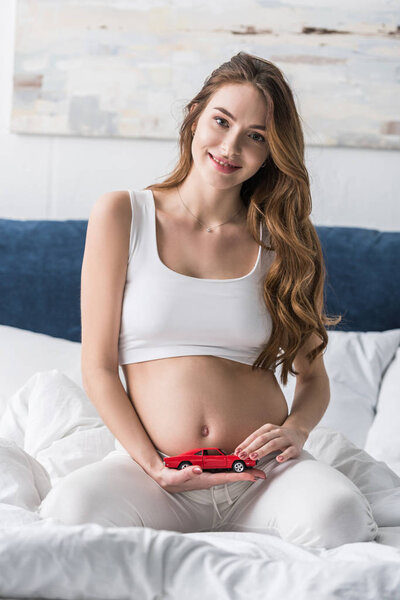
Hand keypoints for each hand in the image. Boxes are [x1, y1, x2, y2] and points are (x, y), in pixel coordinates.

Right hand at [152, 463, 266, 493]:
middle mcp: (211, 477)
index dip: (241, 476)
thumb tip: (199, 469)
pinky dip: (234, 467)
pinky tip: (240, 464)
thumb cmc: (172, 478)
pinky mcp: (207, 470)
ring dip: (243, 470)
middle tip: (263, 473)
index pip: (227, 477)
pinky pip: (224, 469)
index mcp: (207, 479)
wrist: (165, 478)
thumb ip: (187, 473)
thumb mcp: (177, 476)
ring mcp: (210, 474)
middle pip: (232, 475)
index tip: (253, 476)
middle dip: (247, 474)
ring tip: (257, 469)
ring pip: (230, 472)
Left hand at [234, 423, 308, 463]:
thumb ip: (256, 442)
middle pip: (262, 439)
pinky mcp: (295, 447)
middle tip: (242, 455)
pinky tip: (278, 459)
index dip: (245, 444)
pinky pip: (289, 451)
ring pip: (273, 444)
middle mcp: (277, 432)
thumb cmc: (279, 436)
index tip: (237, 452)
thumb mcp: (268, 435)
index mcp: (268, 428)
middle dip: (251, 448)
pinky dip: (283, 455)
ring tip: (254, 457)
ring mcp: (286, 439)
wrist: (298, 432)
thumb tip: (241, 451)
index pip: (255, 436)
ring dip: (262, 450)